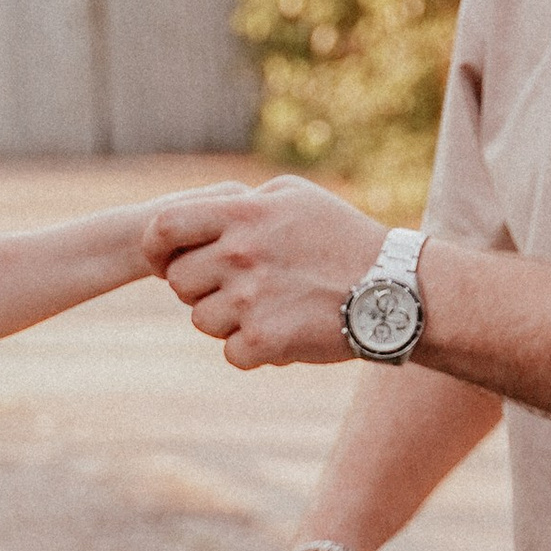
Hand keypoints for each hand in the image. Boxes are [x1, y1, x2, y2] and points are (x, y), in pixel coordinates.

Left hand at [145, 176, 383, 366]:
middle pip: (178, 282)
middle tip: (239, 288)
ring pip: (202, 321)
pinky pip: (231, 353)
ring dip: (228, 321)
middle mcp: (240, 255)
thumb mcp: (294, 197)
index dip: (156, 247)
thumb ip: (243, 202)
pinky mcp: (266, 340)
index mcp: (242, 216)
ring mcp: (251, 300)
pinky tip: (283, 334)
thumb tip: (202, 214)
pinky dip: (253, 351)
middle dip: (200, 288)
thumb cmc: (344, 238)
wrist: (395, 288)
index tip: (163, 260)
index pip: (165, 228)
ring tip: (269, 308)